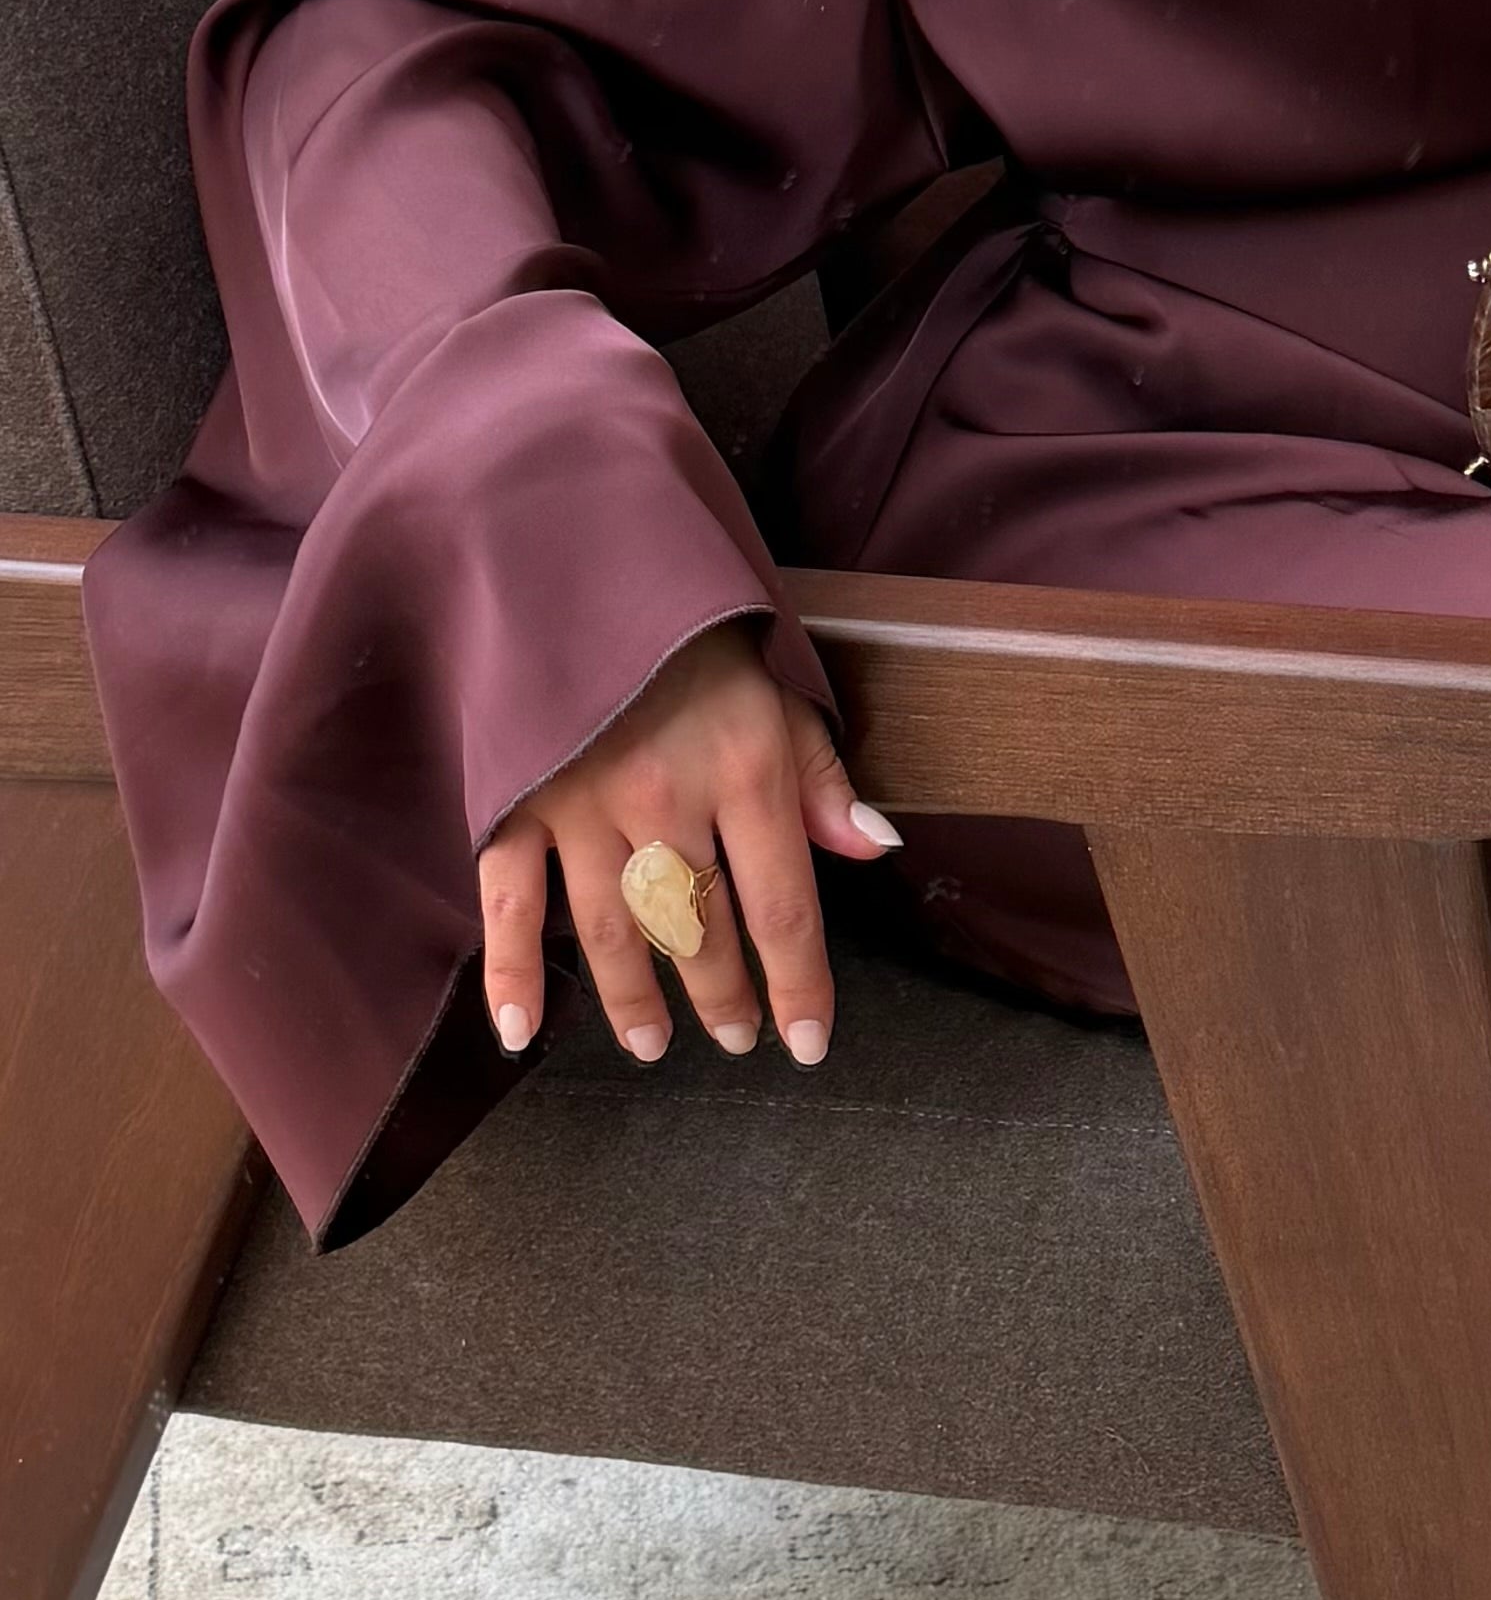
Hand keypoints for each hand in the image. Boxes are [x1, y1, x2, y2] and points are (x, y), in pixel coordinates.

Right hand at [477, 619, 900, 1072]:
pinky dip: (511, 974)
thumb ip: (821, 778)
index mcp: (746, 769)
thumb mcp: (780, 690)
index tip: (805, 1044)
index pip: (783, 911)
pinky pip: (508, 903)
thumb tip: (874, 849)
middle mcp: (667, 797)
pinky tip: (518, 1033)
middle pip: (701, 932)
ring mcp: (582, 803)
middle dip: (721, 996)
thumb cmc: (695, 635)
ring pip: (614, 933)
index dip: (798, 987)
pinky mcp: (515, 799)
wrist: (582, 555)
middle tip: (735, 1037)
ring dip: (635, 1001)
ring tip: (653, 1043)